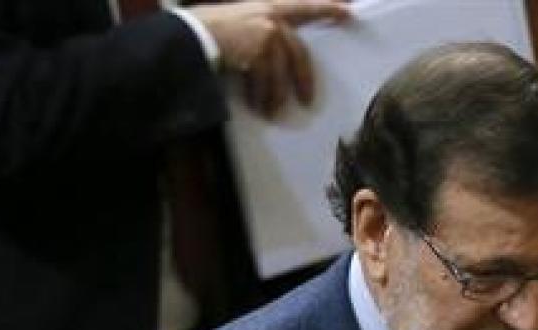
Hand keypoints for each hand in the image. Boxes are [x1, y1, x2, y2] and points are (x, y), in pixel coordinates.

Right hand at [193, 1, 353, 117]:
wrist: (190, 35)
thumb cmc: (209, 27)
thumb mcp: (241, 20)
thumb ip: (263, 30)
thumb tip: (280, 54)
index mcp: (269, 6)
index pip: (304, 6)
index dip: (326, 7)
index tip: (348, 11)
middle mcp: (271, 18)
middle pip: (298, 53)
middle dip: (303, 80)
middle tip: (306, 101)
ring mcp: (266, 34)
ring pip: (280, 73)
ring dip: (275, 95)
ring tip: (271, 111)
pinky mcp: (258, 52)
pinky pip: (266, 81)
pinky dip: (261, 96)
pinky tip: (258, 108)